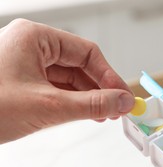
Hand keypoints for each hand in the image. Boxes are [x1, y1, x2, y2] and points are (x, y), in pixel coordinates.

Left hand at [0, 19, 134, 143]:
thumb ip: (92, 104)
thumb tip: (123, 102)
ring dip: (87, 97)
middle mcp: (31, 47)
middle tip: (116, 109)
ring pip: (69, 79)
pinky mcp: (22, 82)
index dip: (109, 75)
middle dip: (99, 89)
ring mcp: (25, 65)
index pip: (87, 52)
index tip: (122, 97)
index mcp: (35, 38)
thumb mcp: (49, 106)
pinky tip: (84, 114)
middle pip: (79, 65)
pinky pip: (56, 89)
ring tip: (103, 115)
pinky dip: (72, 102)